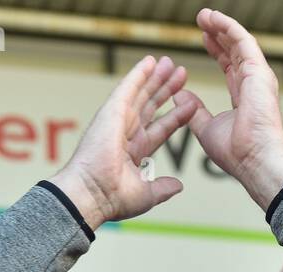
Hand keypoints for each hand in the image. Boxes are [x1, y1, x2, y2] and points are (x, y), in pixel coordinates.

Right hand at [49, 54, 197, 229]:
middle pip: (150, 106)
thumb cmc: (111, 198)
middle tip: (180, 74)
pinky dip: (138, 74)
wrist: (92, 193)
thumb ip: (162, 188)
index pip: (160, 128)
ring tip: (170, 63)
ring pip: (140, 94)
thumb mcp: (146, 194)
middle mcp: (125, 135)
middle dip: (166, 90)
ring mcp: (117, 121)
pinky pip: (127, 88)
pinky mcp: (111, 112)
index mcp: (134, 152)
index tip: (190, 103)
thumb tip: (178, 186)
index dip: (175, 115)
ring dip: (155, 78)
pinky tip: (150, 61)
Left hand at [180, 8, 282, 210]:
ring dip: (221, 27)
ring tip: (204, 15)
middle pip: (235, 50)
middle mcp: (253, 83)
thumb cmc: (235, 152)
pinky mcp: (257, 71)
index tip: (203, 39)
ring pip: (239, 42)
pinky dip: (228, 28)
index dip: (217, 50)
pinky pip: (242, 42)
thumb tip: (180, 96)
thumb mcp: (206, 128)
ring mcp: (257, 76)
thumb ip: (194, 111)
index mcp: (243, 96)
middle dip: (218, 33)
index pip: (229, 66)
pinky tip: (214, 19)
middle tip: (202, 20)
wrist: (254, 159)